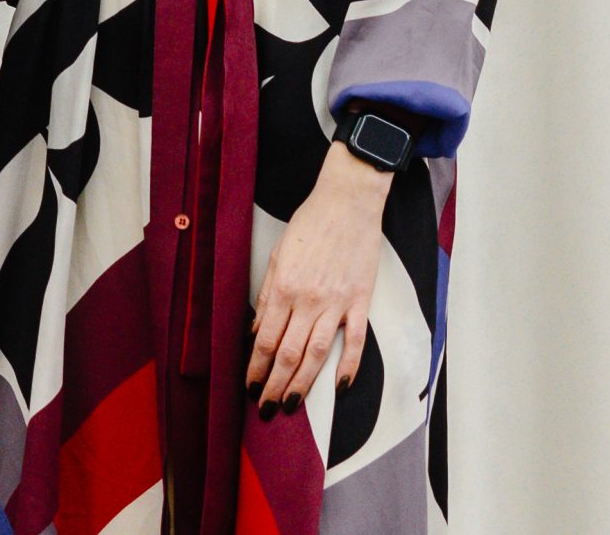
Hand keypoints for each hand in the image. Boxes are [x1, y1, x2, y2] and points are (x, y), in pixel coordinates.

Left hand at [245, 139, 392, 411]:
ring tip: (290, 404)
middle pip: (288, 353)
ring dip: (302, 383)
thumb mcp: (277, 255)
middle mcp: (307, 300)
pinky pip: (354, 340)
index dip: (256, 367)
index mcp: (283, 288)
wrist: (347, 203)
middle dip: (273, 384)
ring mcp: (336, 303)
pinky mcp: (360, 300)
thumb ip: (267, 294)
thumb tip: (258, 331)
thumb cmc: (309, 224)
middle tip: (265, 407)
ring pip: (316, 353)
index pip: (265, 340)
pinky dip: (348, 366)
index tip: (249, 386)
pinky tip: (340, 386)